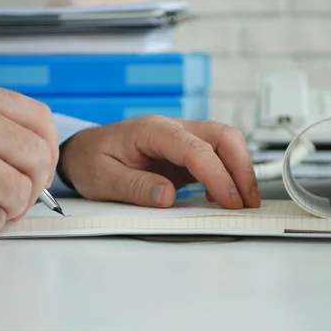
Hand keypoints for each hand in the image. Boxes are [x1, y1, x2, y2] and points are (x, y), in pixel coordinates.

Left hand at [60, 115, 259, 208]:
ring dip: (239, 170)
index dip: (217, 174)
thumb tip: (167, 196)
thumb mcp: (103, 178)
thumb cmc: (91, 160)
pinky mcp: (183, 153)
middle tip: (248, 202)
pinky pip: (214, 157)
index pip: (195, 148)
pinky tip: (223, 197)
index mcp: (152, 130)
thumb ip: (135, 186)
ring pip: (224, 143)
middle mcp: (172, 129)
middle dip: (241, 167)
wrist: (83, 150)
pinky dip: (227, 175)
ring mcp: (180, 138)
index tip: (230, 200)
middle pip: (222, 136)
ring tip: (243, 202)